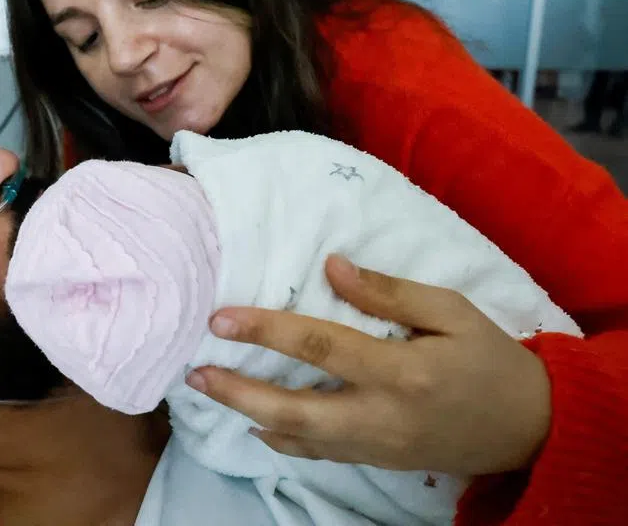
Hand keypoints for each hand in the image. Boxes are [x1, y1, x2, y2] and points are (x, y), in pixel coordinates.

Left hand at [186, 256, 551, 475]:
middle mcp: (383, 415)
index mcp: (403, 371)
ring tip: (210, 392)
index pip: (321, 347)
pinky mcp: (379, 460)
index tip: (222, 318)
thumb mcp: (452, 311)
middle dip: (240, 393)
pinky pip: (321, 455)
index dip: (267, 331)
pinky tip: (256, 423)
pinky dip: (283, 441)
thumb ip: (389, 292)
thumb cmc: (492, 359)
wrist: (530, 427)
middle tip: (196, 373)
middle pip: (297, 410)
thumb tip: (331, 266)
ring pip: (302, 440)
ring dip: (250, 415)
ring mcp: (378, 446)